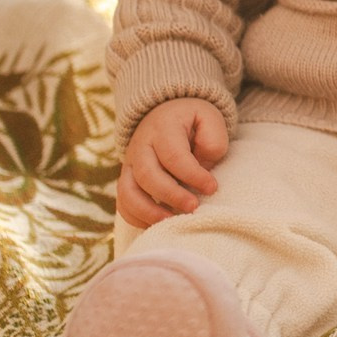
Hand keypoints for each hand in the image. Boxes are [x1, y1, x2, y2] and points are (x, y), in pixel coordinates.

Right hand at [118, 99, 228, 227]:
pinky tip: (160, 224)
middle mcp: (140, 146)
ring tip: (172, 222)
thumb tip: (204, 166)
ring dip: (149, 212)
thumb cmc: (192, 120)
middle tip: (193, 207)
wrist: (165, 112)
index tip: (212, 187)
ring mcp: (130, 164)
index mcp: (163, 128)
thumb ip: (212, 140)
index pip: (174, 156)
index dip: (193, 175)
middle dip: (171, 195)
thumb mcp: (209, 118)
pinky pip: (123, 202)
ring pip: (128, 192)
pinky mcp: (127, 179)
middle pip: (148, 176)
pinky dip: (137, 217)